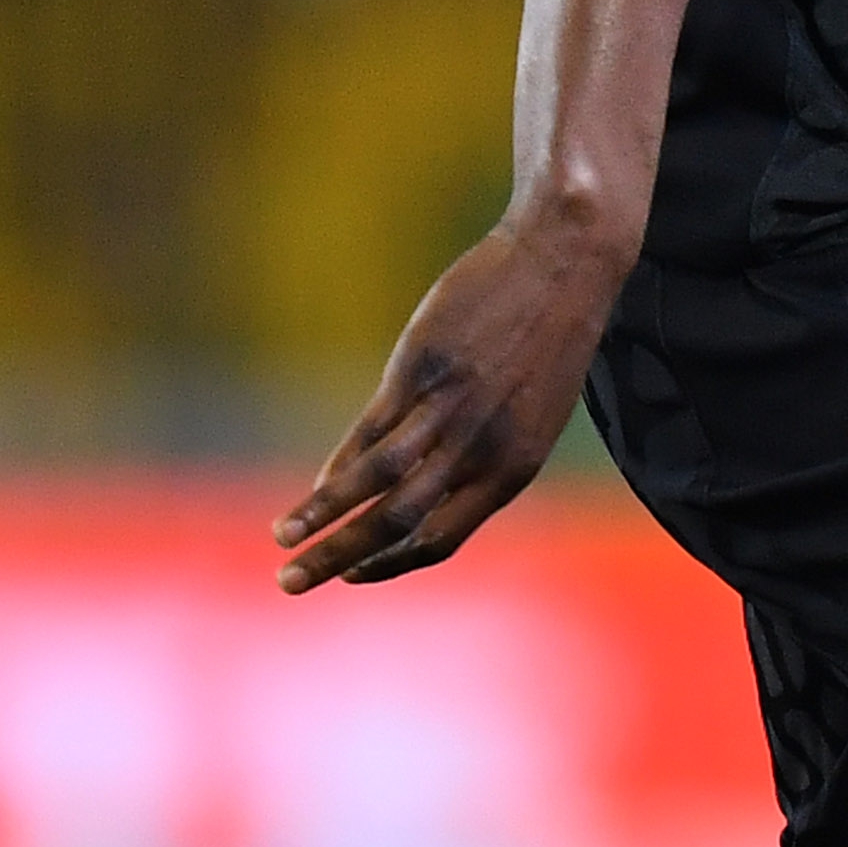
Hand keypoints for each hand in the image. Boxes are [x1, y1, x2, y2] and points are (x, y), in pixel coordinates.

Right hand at [273, 204, 626, 591]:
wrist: (566, 262)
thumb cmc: (548, 338)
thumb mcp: (531, 413)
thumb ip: (487, 453)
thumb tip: (426, 484)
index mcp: (513, 469)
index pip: (441, 540)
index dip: (389, 565)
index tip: (351, 578)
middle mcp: (480, 450)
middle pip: (396, 523)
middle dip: (337, 558)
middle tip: (290, 585)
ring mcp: (448, 410)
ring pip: (373, 481)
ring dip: (320, 516)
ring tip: (281, 540)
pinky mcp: (421, 368)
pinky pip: (370, 429)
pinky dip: (337, 464)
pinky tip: (314, 487)